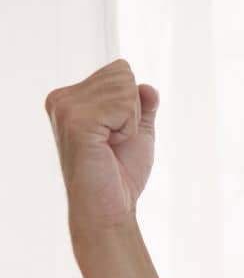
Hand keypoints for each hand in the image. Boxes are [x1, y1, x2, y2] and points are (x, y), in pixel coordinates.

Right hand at [44, 59, 159, 239]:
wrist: (110, 207)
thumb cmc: (120, 173)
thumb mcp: (137, 131)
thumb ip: (142, 105)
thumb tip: (146, 86)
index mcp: (70, 97)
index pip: (120, 70)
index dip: (132, 102)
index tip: (116, 132)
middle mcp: (62, 98)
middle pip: (123, 74)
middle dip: (132, 110)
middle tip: (114, 141)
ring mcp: (66, 108)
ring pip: (125, 87)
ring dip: (129, 121)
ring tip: (110, 145)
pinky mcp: (76, 121)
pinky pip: (123, 105)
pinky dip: (127, 128)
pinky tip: (108, 146)